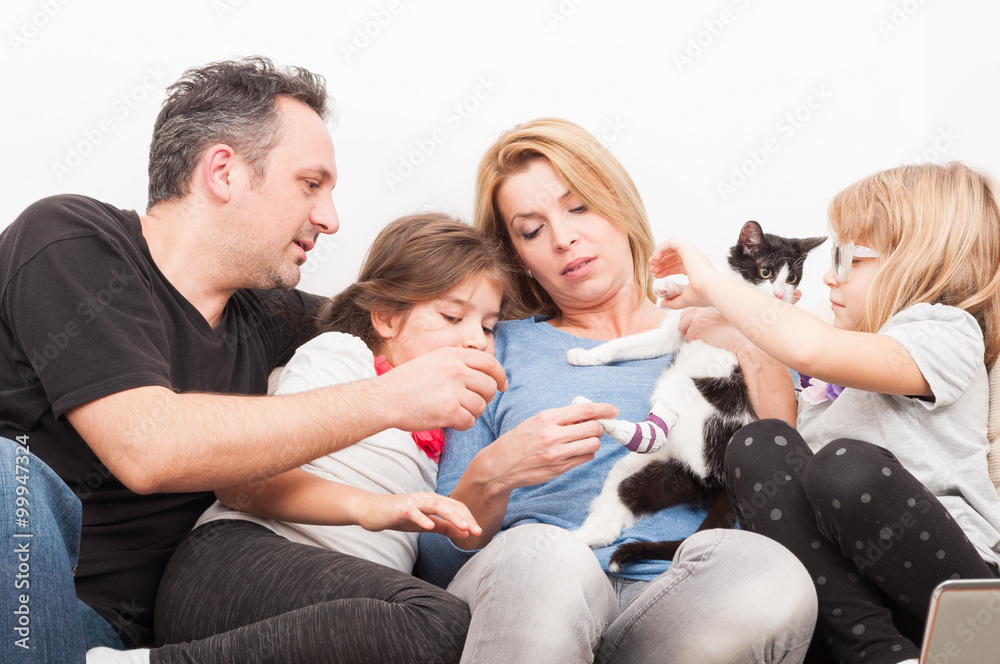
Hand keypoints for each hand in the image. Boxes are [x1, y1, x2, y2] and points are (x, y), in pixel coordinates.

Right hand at [356, 491, 482, 539]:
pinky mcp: (400, 508)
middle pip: (450, 505)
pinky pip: (412, 512)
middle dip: (465, 518)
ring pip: (435, 505)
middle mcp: (425, 498)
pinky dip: (422, 518)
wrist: (372, 511)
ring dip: (451, 516)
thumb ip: (444, 527)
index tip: (479, 531)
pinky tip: (430, 527)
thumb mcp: (425, 524)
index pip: (456, 506)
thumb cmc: (400, 517)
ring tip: (463, 527)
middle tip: (477, 531)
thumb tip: (465, 534)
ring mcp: (413, 502)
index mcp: (433, 501)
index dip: (469, 518)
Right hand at [376, 347, 507, 432]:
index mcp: (453, 355)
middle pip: (489, 387)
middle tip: (471, 404)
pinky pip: (469, 421)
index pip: (490, 363)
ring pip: (480, 406)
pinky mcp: (449, 410)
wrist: (385, 398)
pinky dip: (462, 425)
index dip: (500, 376)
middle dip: (484, 399)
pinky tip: (449, 421)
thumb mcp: (434, 361)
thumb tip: (483, 374)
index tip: (502, 386)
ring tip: (454, 412)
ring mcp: (453, 389)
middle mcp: (456, 369)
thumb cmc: (407, 383)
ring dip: (471, 413)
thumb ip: (457, 364)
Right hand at [483, 400, 617, 492]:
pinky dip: (585, 453)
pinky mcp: (559, 468)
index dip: (603, 409)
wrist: (500, 465)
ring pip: (592, 444)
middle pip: (593, 428)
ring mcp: (557, 453)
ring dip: (593, 441)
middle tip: (596, 428)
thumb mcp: (536, 421)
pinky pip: (585, 458)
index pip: (584, 410)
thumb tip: (587, 414)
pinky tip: (575, 451)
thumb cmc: (519, 440)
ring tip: (583, 440)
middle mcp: (553, 435)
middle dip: (599, 427)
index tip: (613, 410)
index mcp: (547, 418)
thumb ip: (560, 417)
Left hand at [648, 238, 718, 308]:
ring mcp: (692, 253)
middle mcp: (694, 259)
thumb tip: (662, 303)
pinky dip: (661, 248)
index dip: (665, 270)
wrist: (710, 289)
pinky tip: (655, 257)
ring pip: (672, 247)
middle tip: (652, 270)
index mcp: (696, 269)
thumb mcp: (683, 300)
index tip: (656, 276)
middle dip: (661, 262)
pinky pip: (671, 242)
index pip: (678, 266)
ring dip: (660, 254)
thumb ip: (672, 301)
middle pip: (674, 257)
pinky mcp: (687, 248)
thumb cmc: (701, 295)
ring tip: (651, 262)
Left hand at [679, 308, 751, 354]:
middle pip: (681, 321)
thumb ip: (703, 319)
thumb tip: (692, 324)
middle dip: (686, 330)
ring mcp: (696, 318)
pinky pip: (688, 338)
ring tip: (701, 338)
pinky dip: (694, 342)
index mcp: (702, 308)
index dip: (689, 324)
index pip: (685, 314)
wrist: (739, 339)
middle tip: (698, 335)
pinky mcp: (696, 327)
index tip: (696, 329)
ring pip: (681, 329)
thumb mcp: (714, 320)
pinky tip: (705, 341)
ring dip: (689, 336)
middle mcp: (698, 310)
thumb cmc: (729, 332)